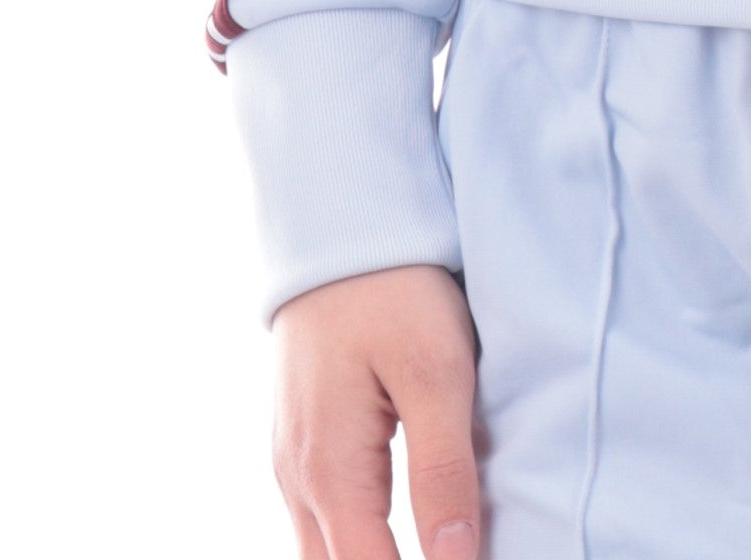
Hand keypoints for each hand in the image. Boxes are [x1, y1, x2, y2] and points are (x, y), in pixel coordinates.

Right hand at [272, 265, 480, 559]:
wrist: (342, 224)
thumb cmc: (394, 291)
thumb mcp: (437, 374)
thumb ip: (443, 472)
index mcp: (331, 473)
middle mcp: (299, 479)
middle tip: (456, 553)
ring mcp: (294, 460)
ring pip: (324, 551)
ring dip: (370, 557)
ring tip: (434, 545)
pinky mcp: (304, 438)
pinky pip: (322, 518)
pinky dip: (357, 540)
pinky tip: (398, 535)